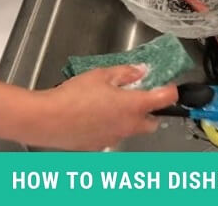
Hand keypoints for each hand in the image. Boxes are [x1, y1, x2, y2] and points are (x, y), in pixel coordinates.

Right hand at [26, 65, 177, 150]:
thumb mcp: (102, 74)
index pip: (166, 99)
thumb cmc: (73, 96)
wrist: (47, 120)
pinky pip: (112, 136)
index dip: (170, 90)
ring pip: (131, 130)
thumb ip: (125, 73)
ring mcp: (115, 138)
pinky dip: (110, 127)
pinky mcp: (99, 146)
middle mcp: (129, 126)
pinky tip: (95, 116)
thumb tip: (140, 71)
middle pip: (152, 122)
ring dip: (128, 119)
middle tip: (138, 96)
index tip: (167, 85)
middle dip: (150, 111)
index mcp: (134, 106)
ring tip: (110, 104)